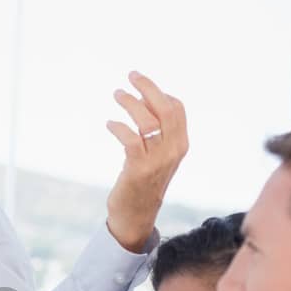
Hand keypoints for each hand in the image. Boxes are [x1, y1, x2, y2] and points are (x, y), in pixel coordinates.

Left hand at [104, 71, 188, 252]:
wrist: (136, 215)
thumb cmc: (143, 181)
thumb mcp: (156, 155)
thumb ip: (156, 133)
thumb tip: (142, 101)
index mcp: (180, 144)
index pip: (177, 109)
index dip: (159, 93)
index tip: (141, 87)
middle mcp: (173, 150)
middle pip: (166, 109)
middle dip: (149, 88)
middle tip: (131, 75)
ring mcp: (158, 161)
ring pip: (149, 122)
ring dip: (131, 104)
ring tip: (117, 94)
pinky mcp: (139, 170)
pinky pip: (131, 140)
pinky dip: (119, 128)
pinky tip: (109, 124)